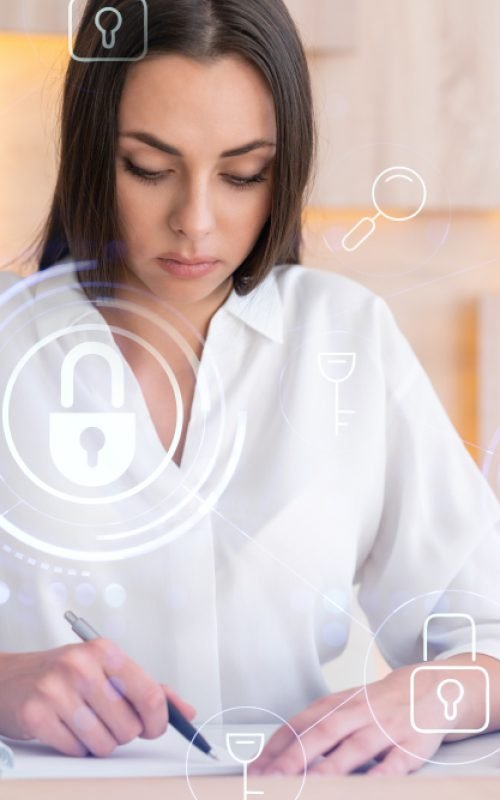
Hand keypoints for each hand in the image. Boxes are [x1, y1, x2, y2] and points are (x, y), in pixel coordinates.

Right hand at [0, 641, 195, 757]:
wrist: (8, 678)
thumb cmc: (63, 675)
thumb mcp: (106, 670)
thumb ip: (148, 689)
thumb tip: (184, 711)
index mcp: (105, 651)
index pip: (150, 694)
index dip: (158, 721)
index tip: (153, 727)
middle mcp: (82, 666)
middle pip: (129, 726)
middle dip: (122, 732)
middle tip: (106, 720)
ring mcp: (57, 689)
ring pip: (105, 743)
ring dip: (98, 743)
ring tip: (84, 724)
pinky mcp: (36, 715)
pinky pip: (76, 751)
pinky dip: (75, 748)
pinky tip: (65, 729)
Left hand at [250, 660, 485, 776]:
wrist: (428, 687)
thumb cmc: (377, 704)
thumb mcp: (343, 707)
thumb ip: (314, 728)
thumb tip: (275, 756)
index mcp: (336, 704)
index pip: (299, 723)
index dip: (276, 747)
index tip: (254, 770)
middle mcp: (357, 713)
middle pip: (322, 733)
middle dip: (294, 758)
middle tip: (270, 781)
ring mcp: (385, 728)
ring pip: (355, 747)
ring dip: (331, 768)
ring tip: (309, 786)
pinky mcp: (411, 745)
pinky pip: (394, 763)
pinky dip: (380, 776)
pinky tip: (368, 788)